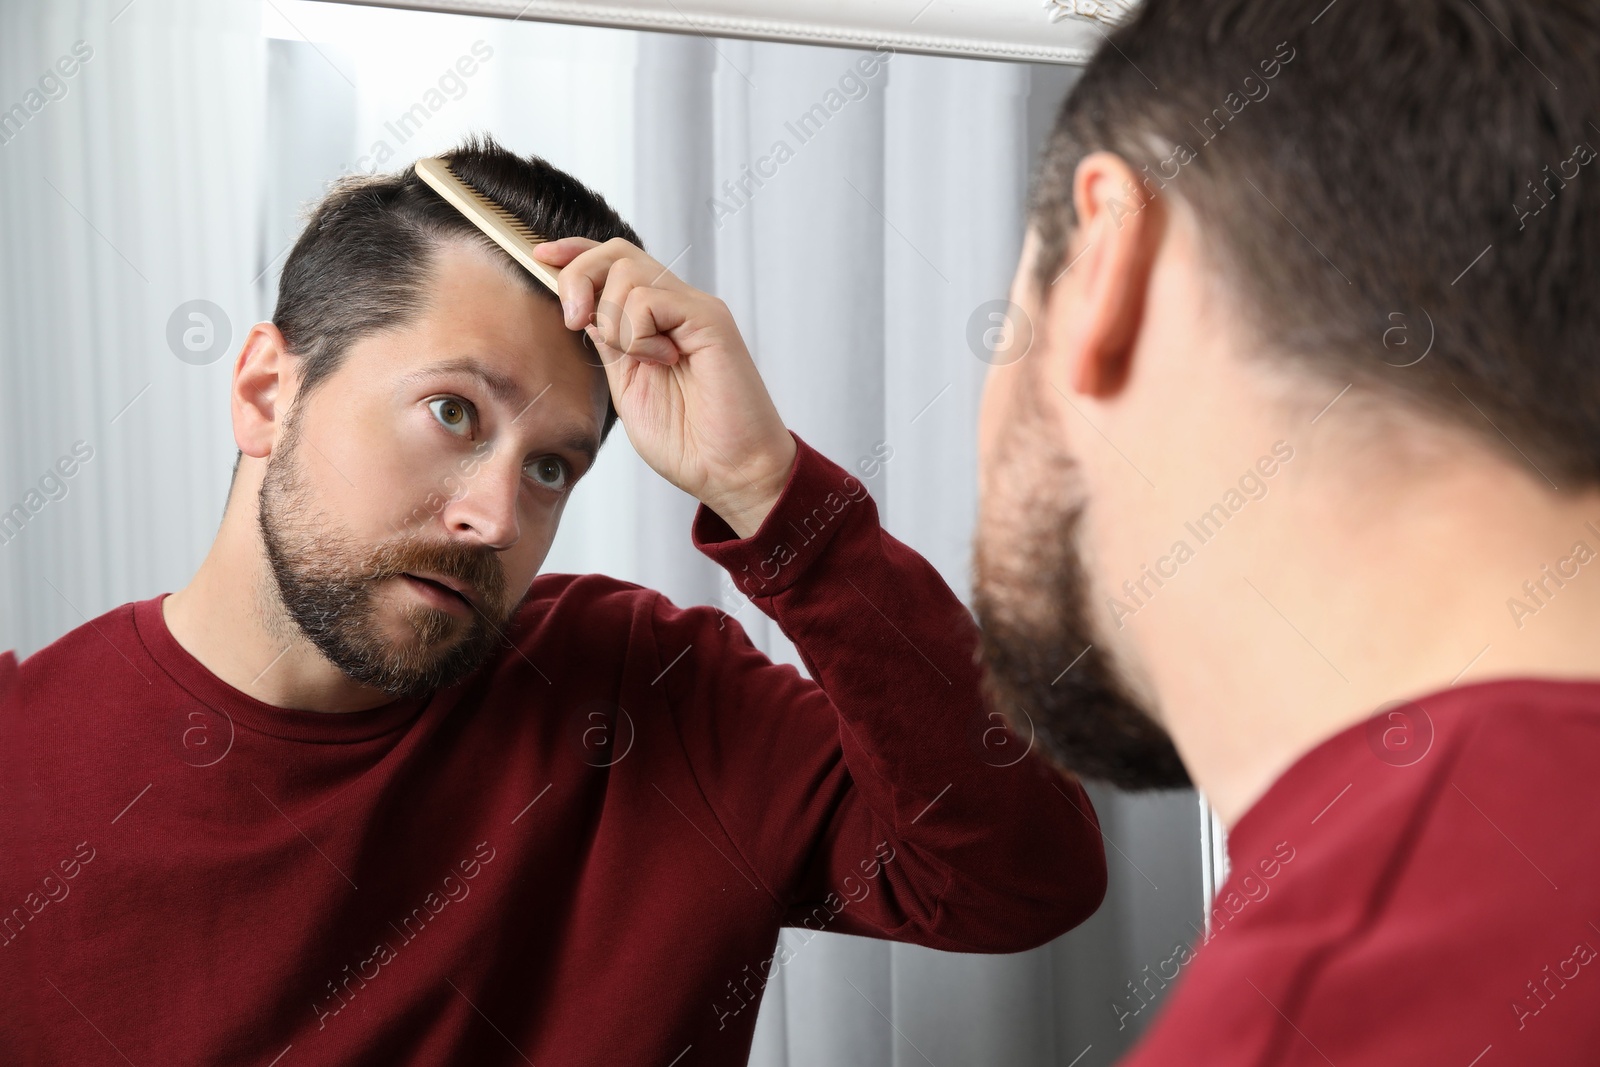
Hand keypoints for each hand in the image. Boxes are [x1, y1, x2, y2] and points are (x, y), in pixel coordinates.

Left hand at [531, 237, 796, 538]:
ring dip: (613, 319)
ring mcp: (694, 310)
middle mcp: (677, 307)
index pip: (613, 262)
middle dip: (578, 276)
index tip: (541, 256)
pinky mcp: (708, 320)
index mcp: (657, 321)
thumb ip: (610, 345)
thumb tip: (582, 309)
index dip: (574, 253)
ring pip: (627, 269)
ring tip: (640, 359)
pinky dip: (638, 332)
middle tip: (574, 320)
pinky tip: (662, 360)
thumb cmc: (689, 443)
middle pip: (616, 251)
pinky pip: (650, 298)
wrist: (732, 472)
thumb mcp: (629, 387)